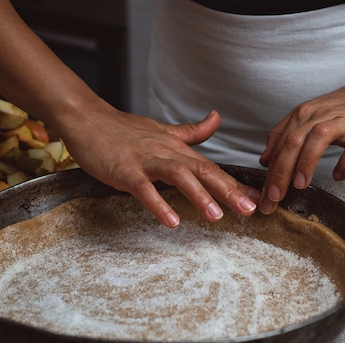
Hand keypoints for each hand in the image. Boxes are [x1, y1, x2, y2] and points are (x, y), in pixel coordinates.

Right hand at [57, 106, 258, 227]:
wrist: (88, 118)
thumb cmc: (124, 129)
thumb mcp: (162, 130)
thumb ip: (191, 131)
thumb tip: (216, 118)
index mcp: (177, 148)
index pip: (211, 167)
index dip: (234, 183)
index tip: (256, 199)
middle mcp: (167, 153)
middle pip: (202, 171)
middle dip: (227, 191)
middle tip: (248, 210)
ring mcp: (146, 161)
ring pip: (178, 176)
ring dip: (198, 196)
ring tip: (216, 216)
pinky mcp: (125, 171)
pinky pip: (144, 188)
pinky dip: (158, 204)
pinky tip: (171, 221)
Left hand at [258, 75, 344, 213]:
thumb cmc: (344, 108)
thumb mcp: (309, 117)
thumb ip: (285, 136)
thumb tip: (265, 160)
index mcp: (303, 115)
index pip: (280, 144)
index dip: (270, 171)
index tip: (264, 195)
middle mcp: (319, 116)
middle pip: (293, 142)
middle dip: (281, 171)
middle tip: (274, 196)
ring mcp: (343, 122)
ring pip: (318, 139)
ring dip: (306, 163)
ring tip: (300, 185)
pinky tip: (339, 176)